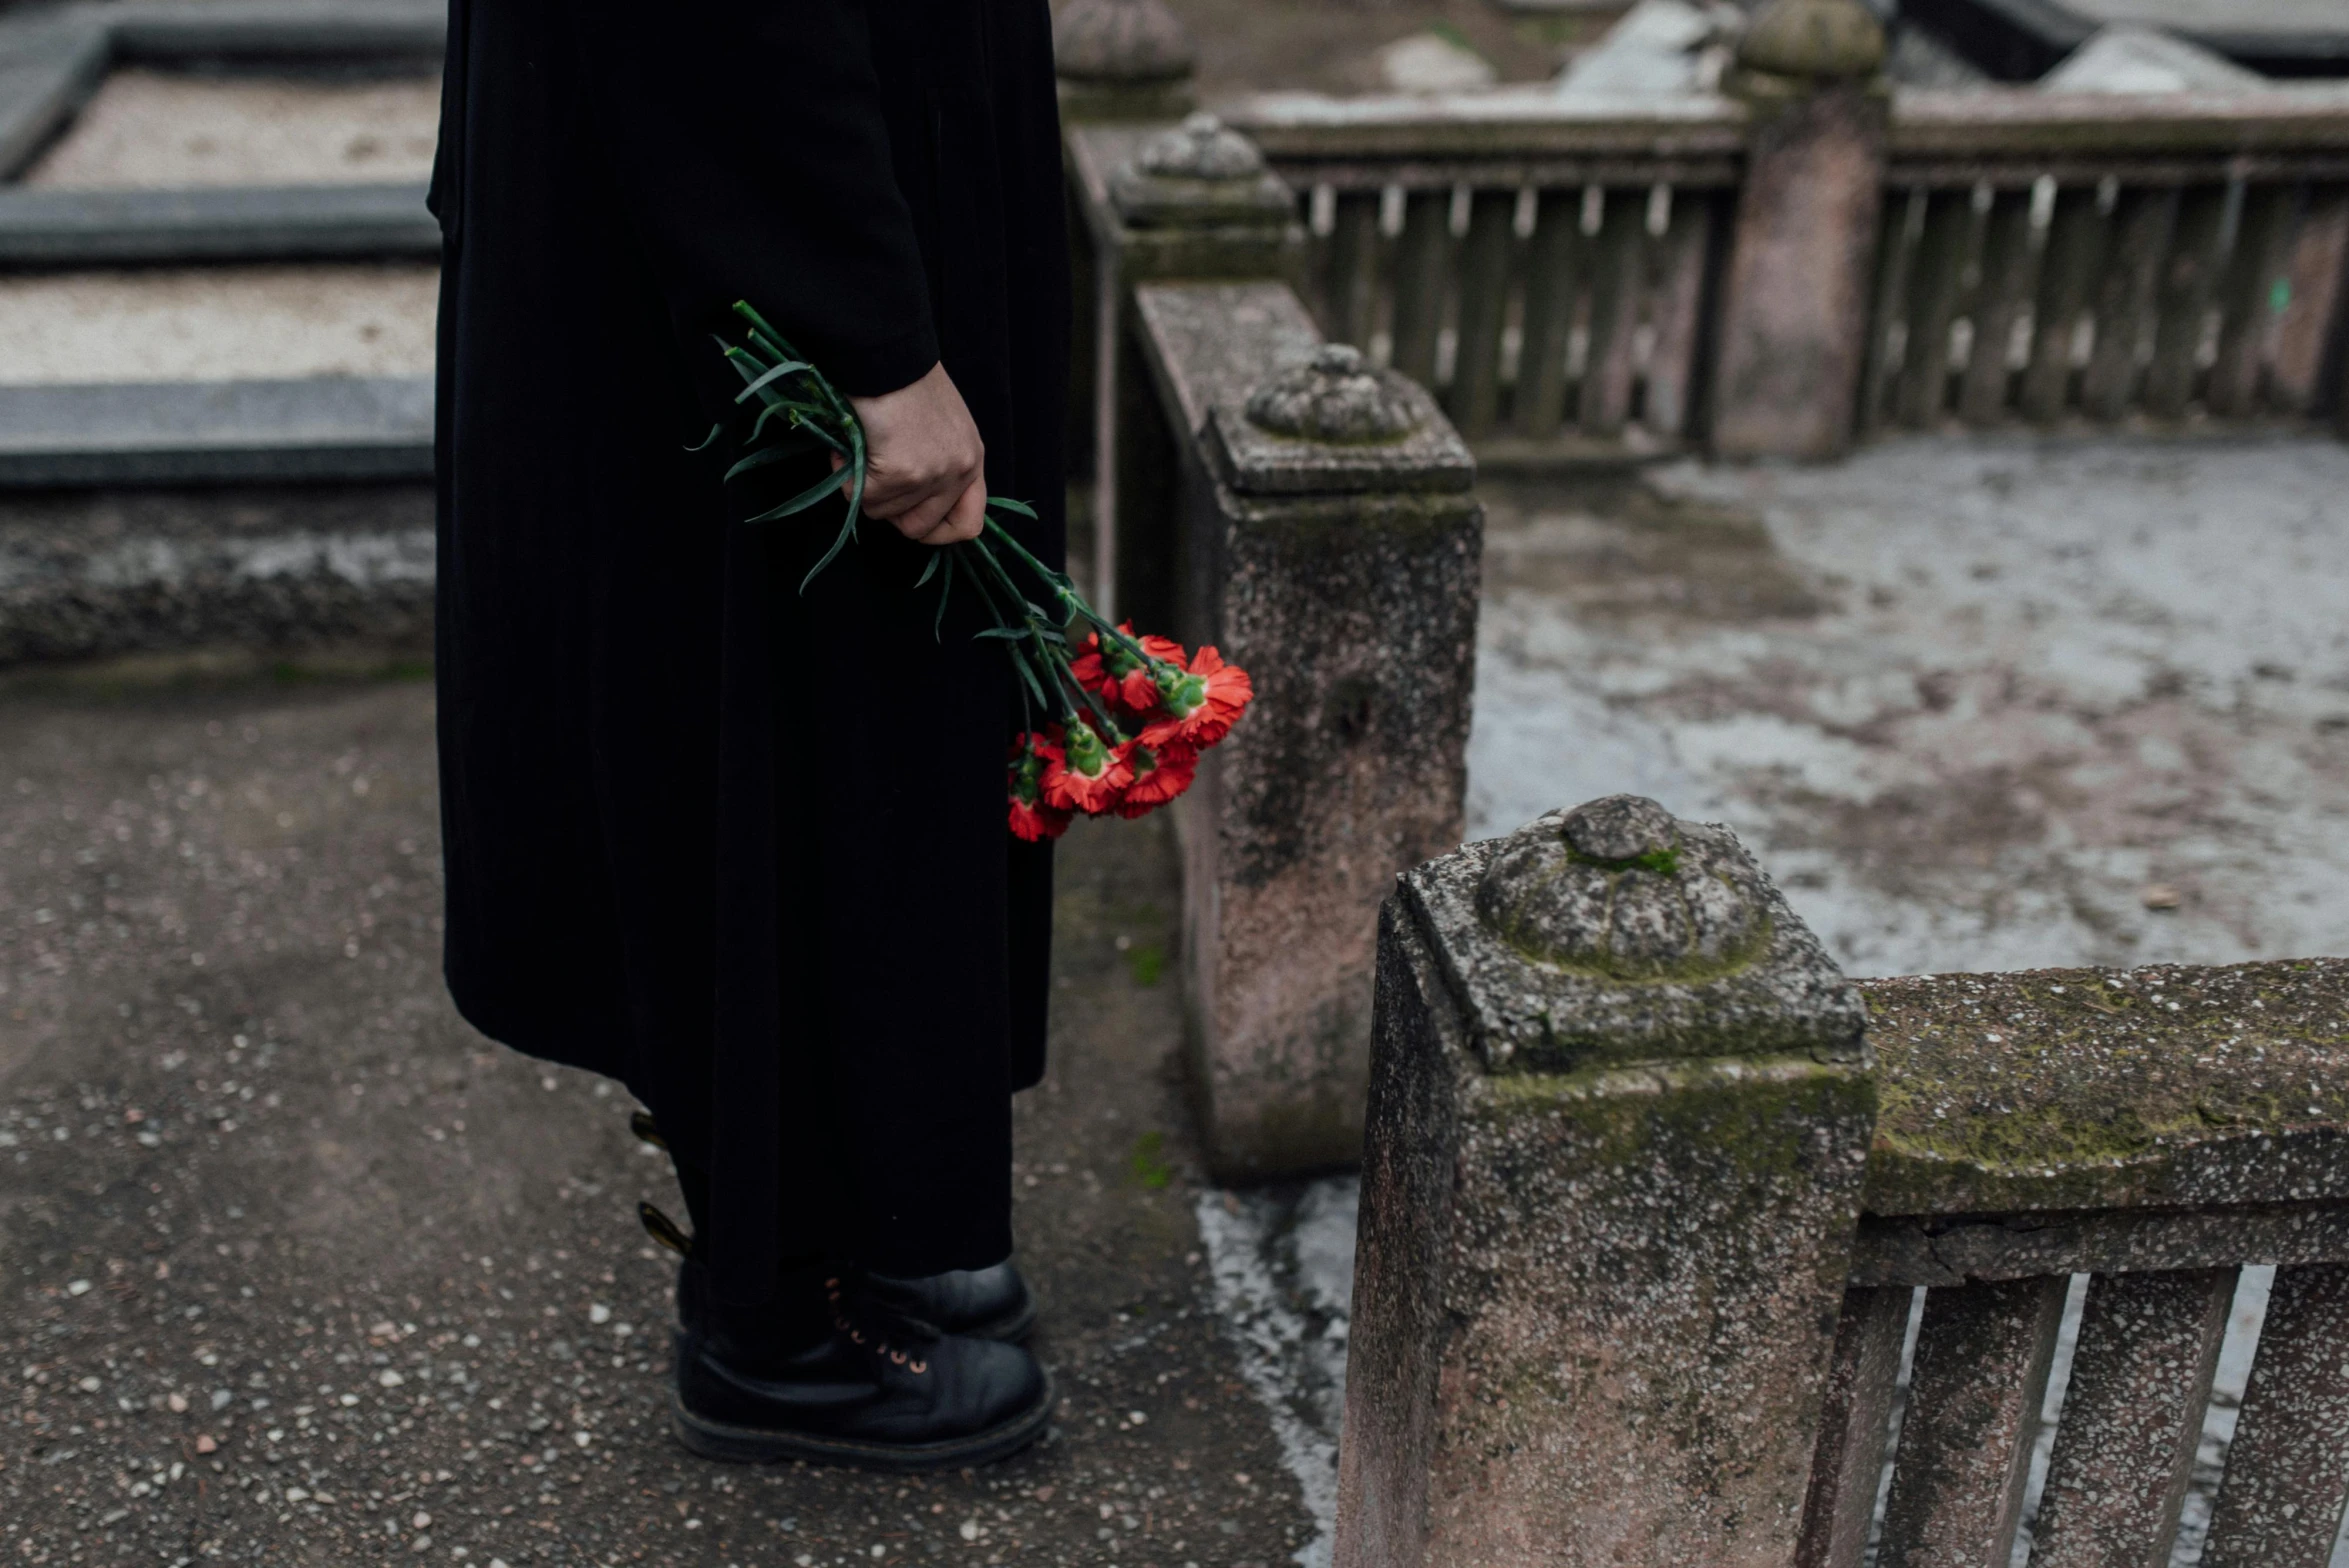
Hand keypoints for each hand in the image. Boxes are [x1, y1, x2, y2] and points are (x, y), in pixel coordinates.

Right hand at [837, 362, 985, 545]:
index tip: (910, 519)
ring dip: (863, 485)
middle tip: (874, 480)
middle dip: (890, 511)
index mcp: (972, 459)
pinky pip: (862, 496)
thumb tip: (907, 497)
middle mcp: (959, 471)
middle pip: (920, 528)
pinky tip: (848, 447)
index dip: (937, 531)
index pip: (969, 524)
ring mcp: (932, 475)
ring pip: (884, 512)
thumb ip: (937, 461)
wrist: (885, 354)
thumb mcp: (940, 425)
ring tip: (861, 447)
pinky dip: (845, 474)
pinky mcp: (901, 473)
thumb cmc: (905, 379)